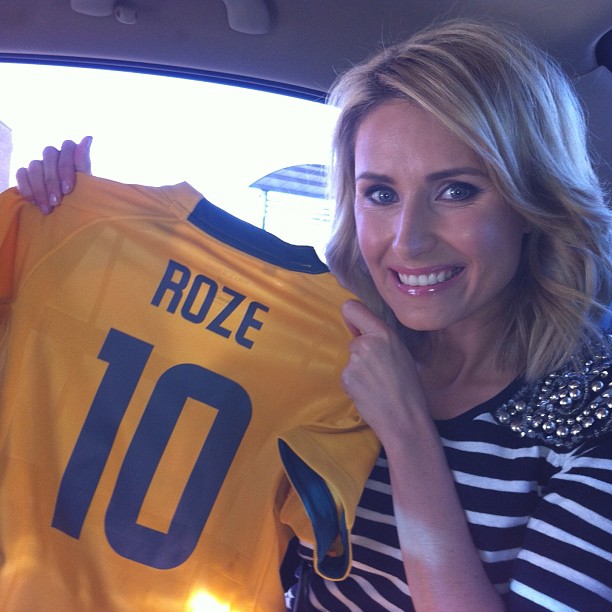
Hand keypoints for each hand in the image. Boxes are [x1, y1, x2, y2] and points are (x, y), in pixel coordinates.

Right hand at [15, 136, 92, 213]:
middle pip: (49, 154)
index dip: (66, 167)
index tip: (68, 190)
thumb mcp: (86, 183)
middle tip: (56, 202)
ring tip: (48, 208)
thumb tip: (88, 138)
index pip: (68, 146)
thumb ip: (84, 163)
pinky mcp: (26, 172)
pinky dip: (28, 189)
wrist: (68, 210)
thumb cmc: (81, 195)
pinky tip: (35, 203)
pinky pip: (21, 174)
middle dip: (52, 181)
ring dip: (40, 189)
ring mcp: (39, 162)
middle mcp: (54, 155)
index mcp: (71, 153)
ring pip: (35, 165)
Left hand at [341, 299, 427, 442]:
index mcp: (384, 333)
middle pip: (354, 341)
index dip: (350, 316)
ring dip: (358, 371)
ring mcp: (354, 361)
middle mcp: (366, 343)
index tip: (354, 326)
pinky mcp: (346, 378)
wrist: (404, 418)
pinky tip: (369, 394)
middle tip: (380, 372)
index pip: (352, 308)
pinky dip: (354, 385)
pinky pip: (346, 377)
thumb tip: (358, 331)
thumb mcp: (401, 353)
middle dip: (362, 354)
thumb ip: (381, 339)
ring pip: (350, 361)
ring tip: (376, 385)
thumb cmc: (408, 387)